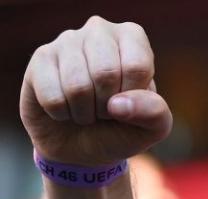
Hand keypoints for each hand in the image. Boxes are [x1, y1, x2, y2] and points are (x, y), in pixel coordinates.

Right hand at [20, 16, 170, 166]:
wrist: (84, 146)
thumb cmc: (123, 127)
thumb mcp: (153, 126)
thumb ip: (154, 112)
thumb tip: (118, 104)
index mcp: (132, 37)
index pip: (137, 67)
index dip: (133, 99)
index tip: (129, 104)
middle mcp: (99, 30)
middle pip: (106, 73)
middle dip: (108, 106)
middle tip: (106, 110)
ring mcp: (66, 41)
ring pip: (77, 86)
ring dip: (84, 113)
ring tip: (87, 110)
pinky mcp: (40, 59)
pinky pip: (52, 97)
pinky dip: (62, 114)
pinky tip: (65, 108)